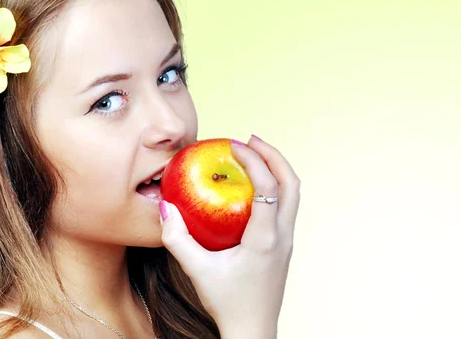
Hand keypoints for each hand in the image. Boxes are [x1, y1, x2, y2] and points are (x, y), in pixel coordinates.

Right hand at [158, 135, 299, 338]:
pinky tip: (252, 186)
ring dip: (277, 169)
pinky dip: (274, 186)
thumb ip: (177, 240)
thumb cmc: (227, 303)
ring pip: (293, 194)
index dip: (254, 160)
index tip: (234, 144)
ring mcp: (288, 240)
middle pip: (292, 183)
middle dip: (273, 155)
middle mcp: (283, 235)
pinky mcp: (285, 245)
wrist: (253, 330)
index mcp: (265, 238)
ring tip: (254, 155)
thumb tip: (166, 209)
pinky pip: (286, 205)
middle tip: (250, 140)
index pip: (268, 187)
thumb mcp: (197, 271)